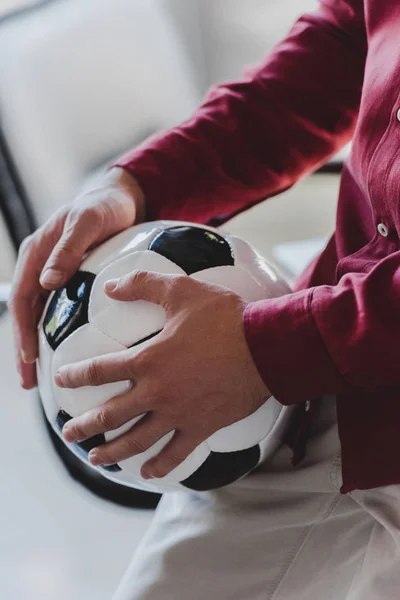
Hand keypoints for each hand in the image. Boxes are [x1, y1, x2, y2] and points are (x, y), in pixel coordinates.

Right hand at [9, 167, 144, 388]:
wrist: (121, 198)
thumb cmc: (103, 206)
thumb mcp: (87, 222)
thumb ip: (67, 249)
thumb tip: (47, 283)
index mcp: (36, 254)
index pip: (22, 299)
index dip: (22, 330)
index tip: (28, 358)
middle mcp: (41, 266)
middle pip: (28, 314)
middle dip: (26, 348)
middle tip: (29, 382)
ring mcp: (56, 274)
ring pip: (43, 315)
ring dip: (42, 344)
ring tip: (48, 377)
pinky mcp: (73, 280)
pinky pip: (63, 310)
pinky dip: (63, 332)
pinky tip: (74, 353)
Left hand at [56, 272, 270, 479]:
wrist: (265, 347)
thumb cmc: (224, 317)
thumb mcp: (181, 290)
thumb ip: (143, 284)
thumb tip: (112, 287)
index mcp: (148, 359)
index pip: (101, 370)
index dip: (77, 376)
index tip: (62, 382)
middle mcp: (157, 391)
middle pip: (111, 414)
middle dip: (85, 425)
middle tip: (69, 433)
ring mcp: (179, 413)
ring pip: (137, 439)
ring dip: (112, 450)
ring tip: (95, 458)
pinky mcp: (201, 425)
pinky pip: (176, 452)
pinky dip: (160, 465)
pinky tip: (147, 472)